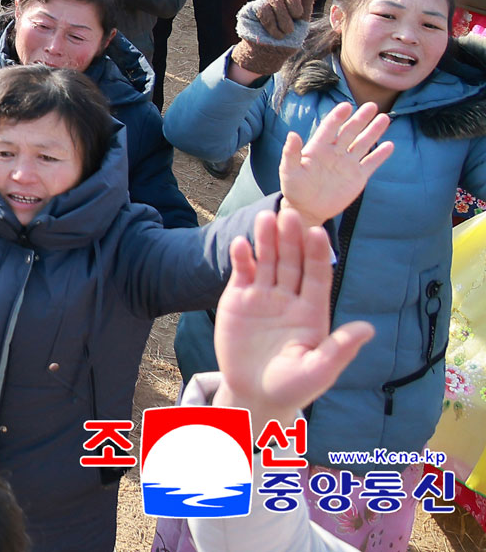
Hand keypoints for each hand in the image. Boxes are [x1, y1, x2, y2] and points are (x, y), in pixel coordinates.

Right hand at [212, 206, 375, 422]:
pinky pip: (242, 273)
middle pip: (292, 262)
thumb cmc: (292, 387)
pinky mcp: (238, 299)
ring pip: (267, 261)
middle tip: (290, 213)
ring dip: (266, 240)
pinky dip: (242, 258)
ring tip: (265, 217)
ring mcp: (263, 297)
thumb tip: (370, 328)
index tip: (318, 232)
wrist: (254, 395)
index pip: (317, 276)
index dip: (317, 254)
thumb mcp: (319, 371)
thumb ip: (339, 349)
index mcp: (312, 312)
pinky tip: (242, 244)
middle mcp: (289, 298)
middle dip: (291, 238)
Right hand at [230, 0, 317, 78]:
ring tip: (284, 32)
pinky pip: (264, 10)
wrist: (268, 54)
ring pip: (275, 0)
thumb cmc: (287, 40)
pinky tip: (273, 32)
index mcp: (292, 2)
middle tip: (296, 16)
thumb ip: (305, 7)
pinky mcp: (253, 9)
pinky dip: (271, 24)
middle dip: (293, 2)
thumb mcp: (301, 25)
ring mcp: (265, 3)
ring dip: (283, 19)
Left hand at [278, 100, 392, 224]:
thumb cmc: (294, 188)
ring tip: (384, 118)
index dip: (337, 117)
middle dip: (360, 119)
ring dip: (373, 131)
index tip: (346, 106)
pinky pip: (371, 163)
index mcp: (318, 148)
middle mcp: (334, 152)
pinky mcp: (358, 177)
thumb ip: (291, 153)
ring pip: (363, 144)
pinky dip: (380, 155)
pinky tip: (389, 145)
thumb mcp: (289, 170)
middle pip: (350, 131)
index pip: (329, 128)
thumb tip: (292, 134)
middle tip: (372, 105)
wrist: (308, 208)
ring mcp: (347, 163)